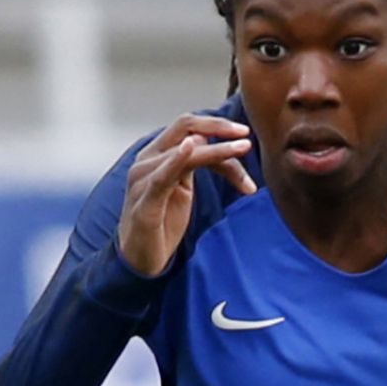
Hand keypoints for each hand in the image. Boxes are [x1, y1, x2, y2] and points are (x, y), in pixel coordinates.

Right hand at [117, 115, 257, 277]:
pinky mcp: (144, 202)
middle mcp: (146, 161)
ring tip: (244, 149)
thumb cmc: (161, 223)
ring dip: (218, 150)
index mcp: (155, 155)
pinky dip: (177, 159)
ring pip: (185, 152)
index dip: (217, 126)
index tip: (243, 134)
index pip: (188, 127)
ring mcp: (142, 180)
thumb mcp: (184, 188)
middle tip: (246, 136)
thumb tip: (212, 141)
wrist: (140, 259)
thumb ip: (196, 164)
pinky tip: (192, 148)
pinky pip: (162, 176)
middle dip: (219, 128)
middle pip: (185, 128)